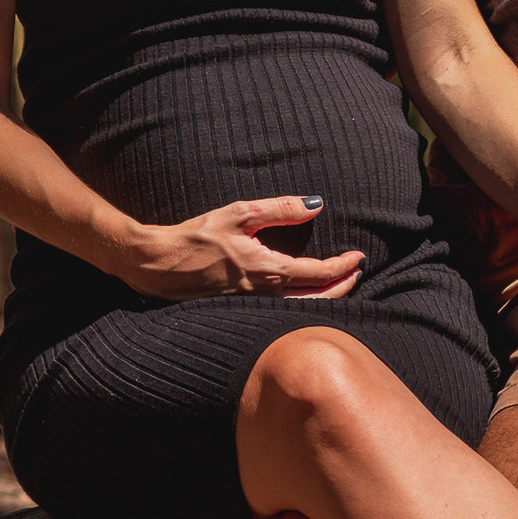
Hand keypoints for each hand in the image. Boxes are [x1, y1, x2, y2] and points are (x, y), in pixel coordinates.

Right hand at [112, 196, 365, 300]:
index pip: (319, 274)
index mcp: (268, 270)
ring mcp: (253, 306)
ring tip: (340, 285)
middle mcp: (265, 295)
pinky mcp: (241, 310)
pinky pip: (283, 313)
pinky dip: (303, 305)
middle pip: (317, 299)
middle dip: (342, 286)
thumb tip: (316, 205)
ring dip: (326, 298)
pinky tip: (304, 296)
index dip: (343, 267)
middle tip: (358, 272)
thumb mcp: (238, 214)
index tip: (358, 257)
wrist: (158, 265)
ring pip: (301, 310)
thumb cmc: (196, 237)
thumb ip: (279, 209)